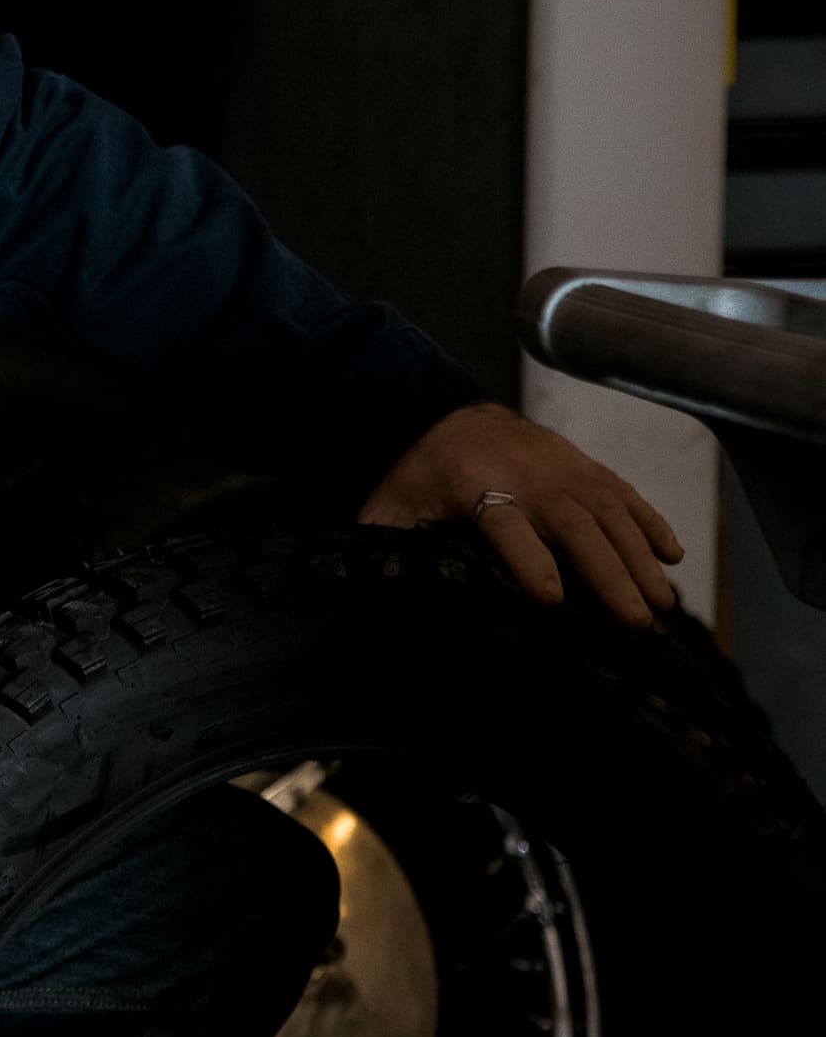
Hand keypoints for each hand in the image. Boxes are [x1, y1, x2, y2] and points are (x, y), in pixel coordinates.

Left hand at [360, 401, 681, 627]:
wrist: (453, 414)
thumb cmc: (422, 474)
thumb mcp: (392, 505)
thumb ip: (383, 542)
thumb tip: (363, 584)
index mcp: (476, 487)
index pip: (506, 527)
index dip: (529, 562)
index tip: (551, 599)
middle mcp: (530, 477)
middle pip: (576, 528)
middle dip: (608, 575)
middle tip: (636, 622)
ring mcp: (566, 469)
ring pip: (612, 514)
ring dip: (641, 559)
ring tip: (663, 603)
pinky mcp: (587, 466)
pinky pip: (627, 495)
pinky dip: (652, 522)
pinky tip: (673, 557)